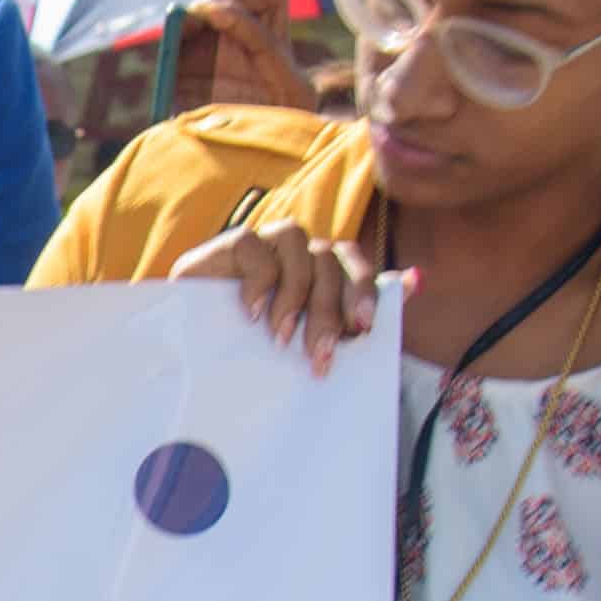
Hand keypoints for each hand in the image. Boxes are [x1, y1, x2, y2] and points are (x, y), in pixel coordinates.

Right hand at [173, 215, 375, 374]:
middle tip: (321, 354)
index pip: (355, 263)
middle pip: (331, 260)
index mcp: (319, 274)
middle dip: (330, 310)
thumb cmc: (248, 352)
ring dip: (297, 296)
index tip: (364, 327)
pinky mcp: (229, 245)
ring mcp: (264, 246)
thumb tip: (417, 280)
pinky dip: (260, 281)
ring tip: (281, 337)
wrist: (183, 352)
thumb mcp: (301, 343)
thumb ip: (350, 318)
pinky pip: (256, 248)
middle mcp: (297, 255)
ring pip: (300, 247)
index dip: (366, 288)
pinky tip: (251, 312)